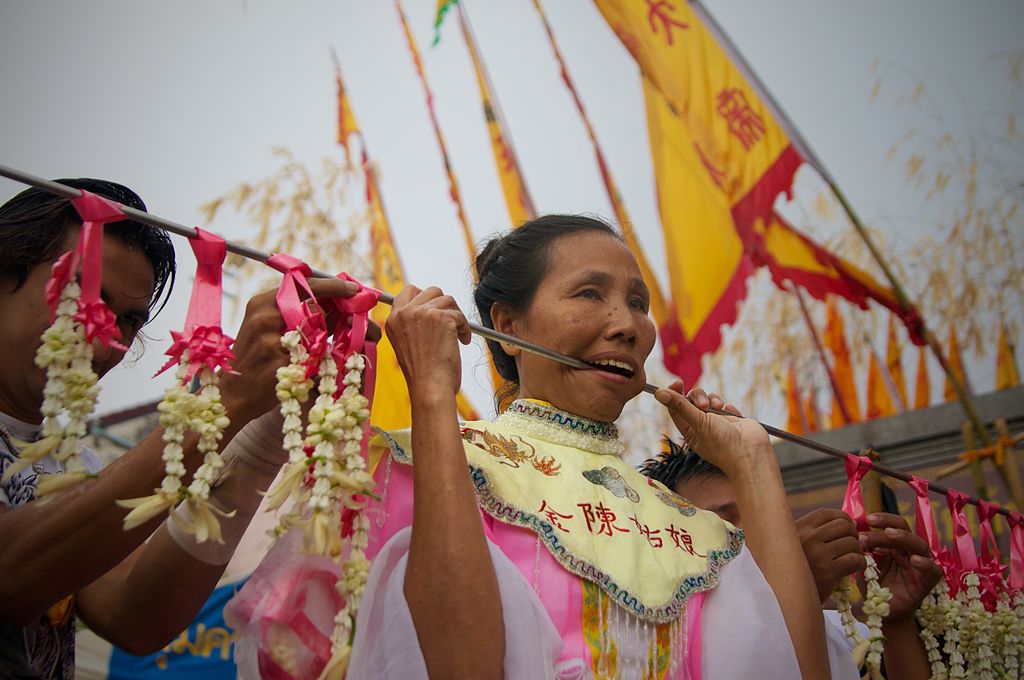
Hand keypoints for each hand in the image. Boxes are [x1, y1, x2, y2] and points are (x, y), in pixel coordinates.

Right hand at [219, 277, 366, 426]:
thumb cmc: (255, 360)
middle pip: (315, 305)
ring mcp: (270, 340)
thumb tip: (337, 304)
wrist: (232, 395)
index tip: (354, 287)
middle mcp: (264, 317)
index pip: (304, 285)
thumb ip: (298, 314)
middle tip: (357, 311)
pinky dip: (320, 361)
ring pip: (317, 332)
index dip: (332, 286)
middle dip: (339, 308)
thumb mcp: (270, 329)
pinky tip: (321, 366)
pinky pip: (312, 359)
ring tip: (340, 340)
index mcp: (262, 303)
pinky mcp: (278, 365)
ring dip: (331, 337)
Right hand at [385, 285, 470, 398]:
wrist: (429, 388)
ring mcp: (423, 313)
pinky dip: (465, 328)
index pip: (408, 291)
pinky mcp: (441, 318)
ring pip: (448, 300)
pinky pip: (460, 315)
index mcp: (393, 320)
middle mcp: (405, 313)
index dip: (425, 297)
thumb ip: (412, 324)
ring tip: (457, 335)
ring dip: (457, 317)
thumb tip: (430, 309)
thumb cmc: (422, 374)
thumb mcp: (406, 344)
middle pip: (431, 291)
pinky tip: (463, 341)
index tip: (435, 310)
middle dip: (444, 305)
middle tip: (450, 322)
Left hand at [654, 382, 768, 478]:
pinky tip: (733, 414)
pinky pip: (727, 406)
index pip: (676, 408)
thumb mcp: (698, 422)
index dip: (674, 394)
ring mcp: (718, 423)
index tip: (678, 382)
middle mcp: (702, 427)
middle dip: (698, 397)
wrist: (752, 453)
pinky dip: (729, 407)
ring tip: (720, 408)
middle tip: (704, 404)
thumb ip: (680, 406)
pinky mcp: (733, 420)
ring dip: (714, 400)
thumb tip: (658, 393)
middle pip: (693, 401)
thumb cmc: (722, 443)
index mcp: (690, 431)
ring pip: (710, 401)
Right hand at [794, 509, 865, 603]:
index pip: (826, 514)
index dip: (842, 518)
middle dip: (853, 535)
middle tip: (852, 546)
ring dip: (857, 551)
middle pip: (843, 526)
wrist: (786, 601)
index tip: (847, 527)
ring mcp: (817, 554)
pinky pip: (855, 559)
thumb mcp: (793, 547)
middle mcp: (807, 538)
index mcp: (797, 529)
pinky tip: (854, 569)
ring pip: (852, 542)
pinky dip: (860, 563)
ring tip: (852, 559)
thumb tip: (844, 523)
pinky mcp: (828, 572)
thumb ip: (810, 535)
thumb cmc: (792, 574)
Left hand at [860, 513, 942, 623]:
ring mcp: (919, 566)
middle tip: (870, 522)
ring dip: (904, 537)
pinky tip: (915, 560)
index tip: (864, 518)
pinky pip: (933, 571)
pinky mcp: (927, 583)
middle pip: (904, 530)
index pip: (891, 526)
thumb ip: (861, 552)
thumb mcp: (864, 567)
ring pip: (919, 545)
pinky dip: (926, 564)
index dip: (880, 520)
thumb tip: (849, 534)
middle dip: (887, 524)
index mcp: (894, 546)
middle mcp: (908, 552)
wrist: (883, 614)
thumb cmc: (874, 588)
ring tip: (889, 533)